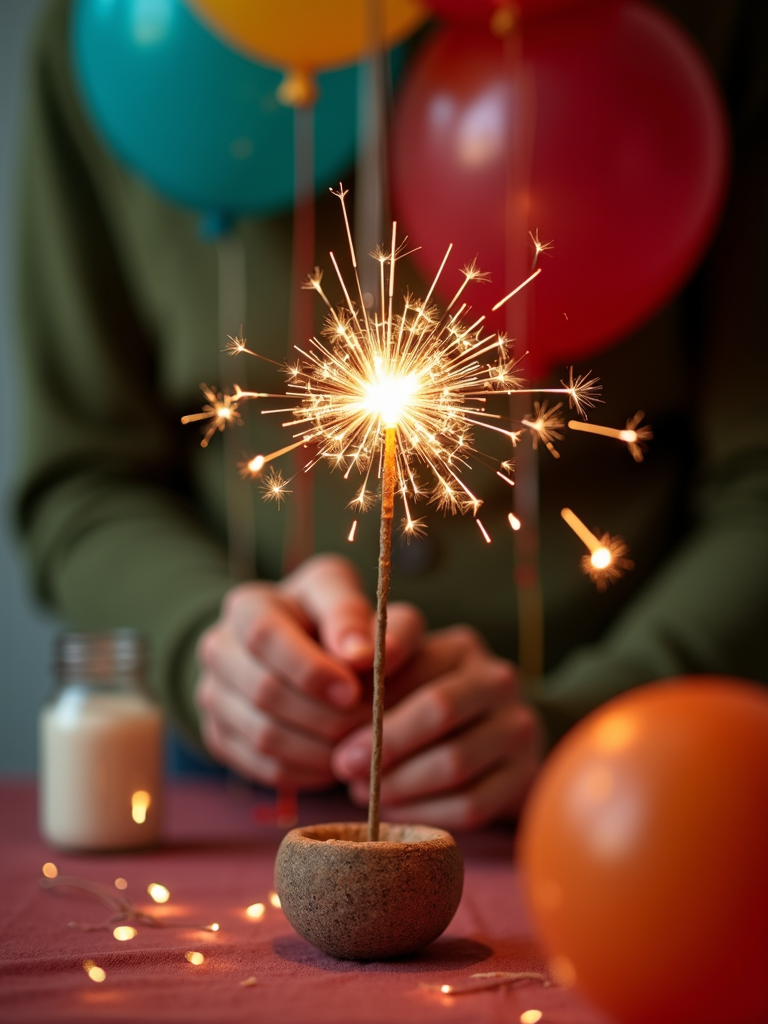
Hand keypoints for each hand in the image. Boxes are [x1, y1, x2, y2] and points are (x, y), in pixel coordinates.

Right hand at [195, 553, 424, 788]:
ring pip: (262, 735)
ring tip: (361, 741)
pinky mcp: (221, 736)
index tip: (353, 690)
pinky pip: (263, 766)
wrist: (306, 649)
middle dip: (323, 713)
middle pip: (263, 691)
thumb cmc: (330, 619)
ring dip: (319, 747)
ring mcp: (214, 696)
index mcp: (247, 607)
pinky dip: (307, 770)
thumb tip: (364, 654)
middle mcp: (219, 649)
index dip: (309, 668)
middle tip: (369, 723)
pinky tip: (339, 758)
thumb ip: (356, 616)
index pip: (263, 636)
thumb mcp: (348, 598)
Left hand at [333, 625, 542, 828]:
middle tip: (344, 765)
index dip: (373, 691)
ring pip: (455, 762)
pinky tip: (395, 809)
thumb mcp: (397, 672)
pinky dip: (425, 812)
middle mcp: (498, 680)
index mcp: (462, 648)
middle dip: (385, 742)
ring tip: (363, 791)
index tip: (334, 718)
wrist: (485, 738)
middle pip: (440, 709)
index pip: (414, 661)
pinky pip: (472, 804)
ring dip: (400, 783)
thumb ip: (369, 669)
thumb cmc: (419, 701)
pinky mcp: (524, 775)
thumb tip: (339, 687)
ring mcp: (519, 728)